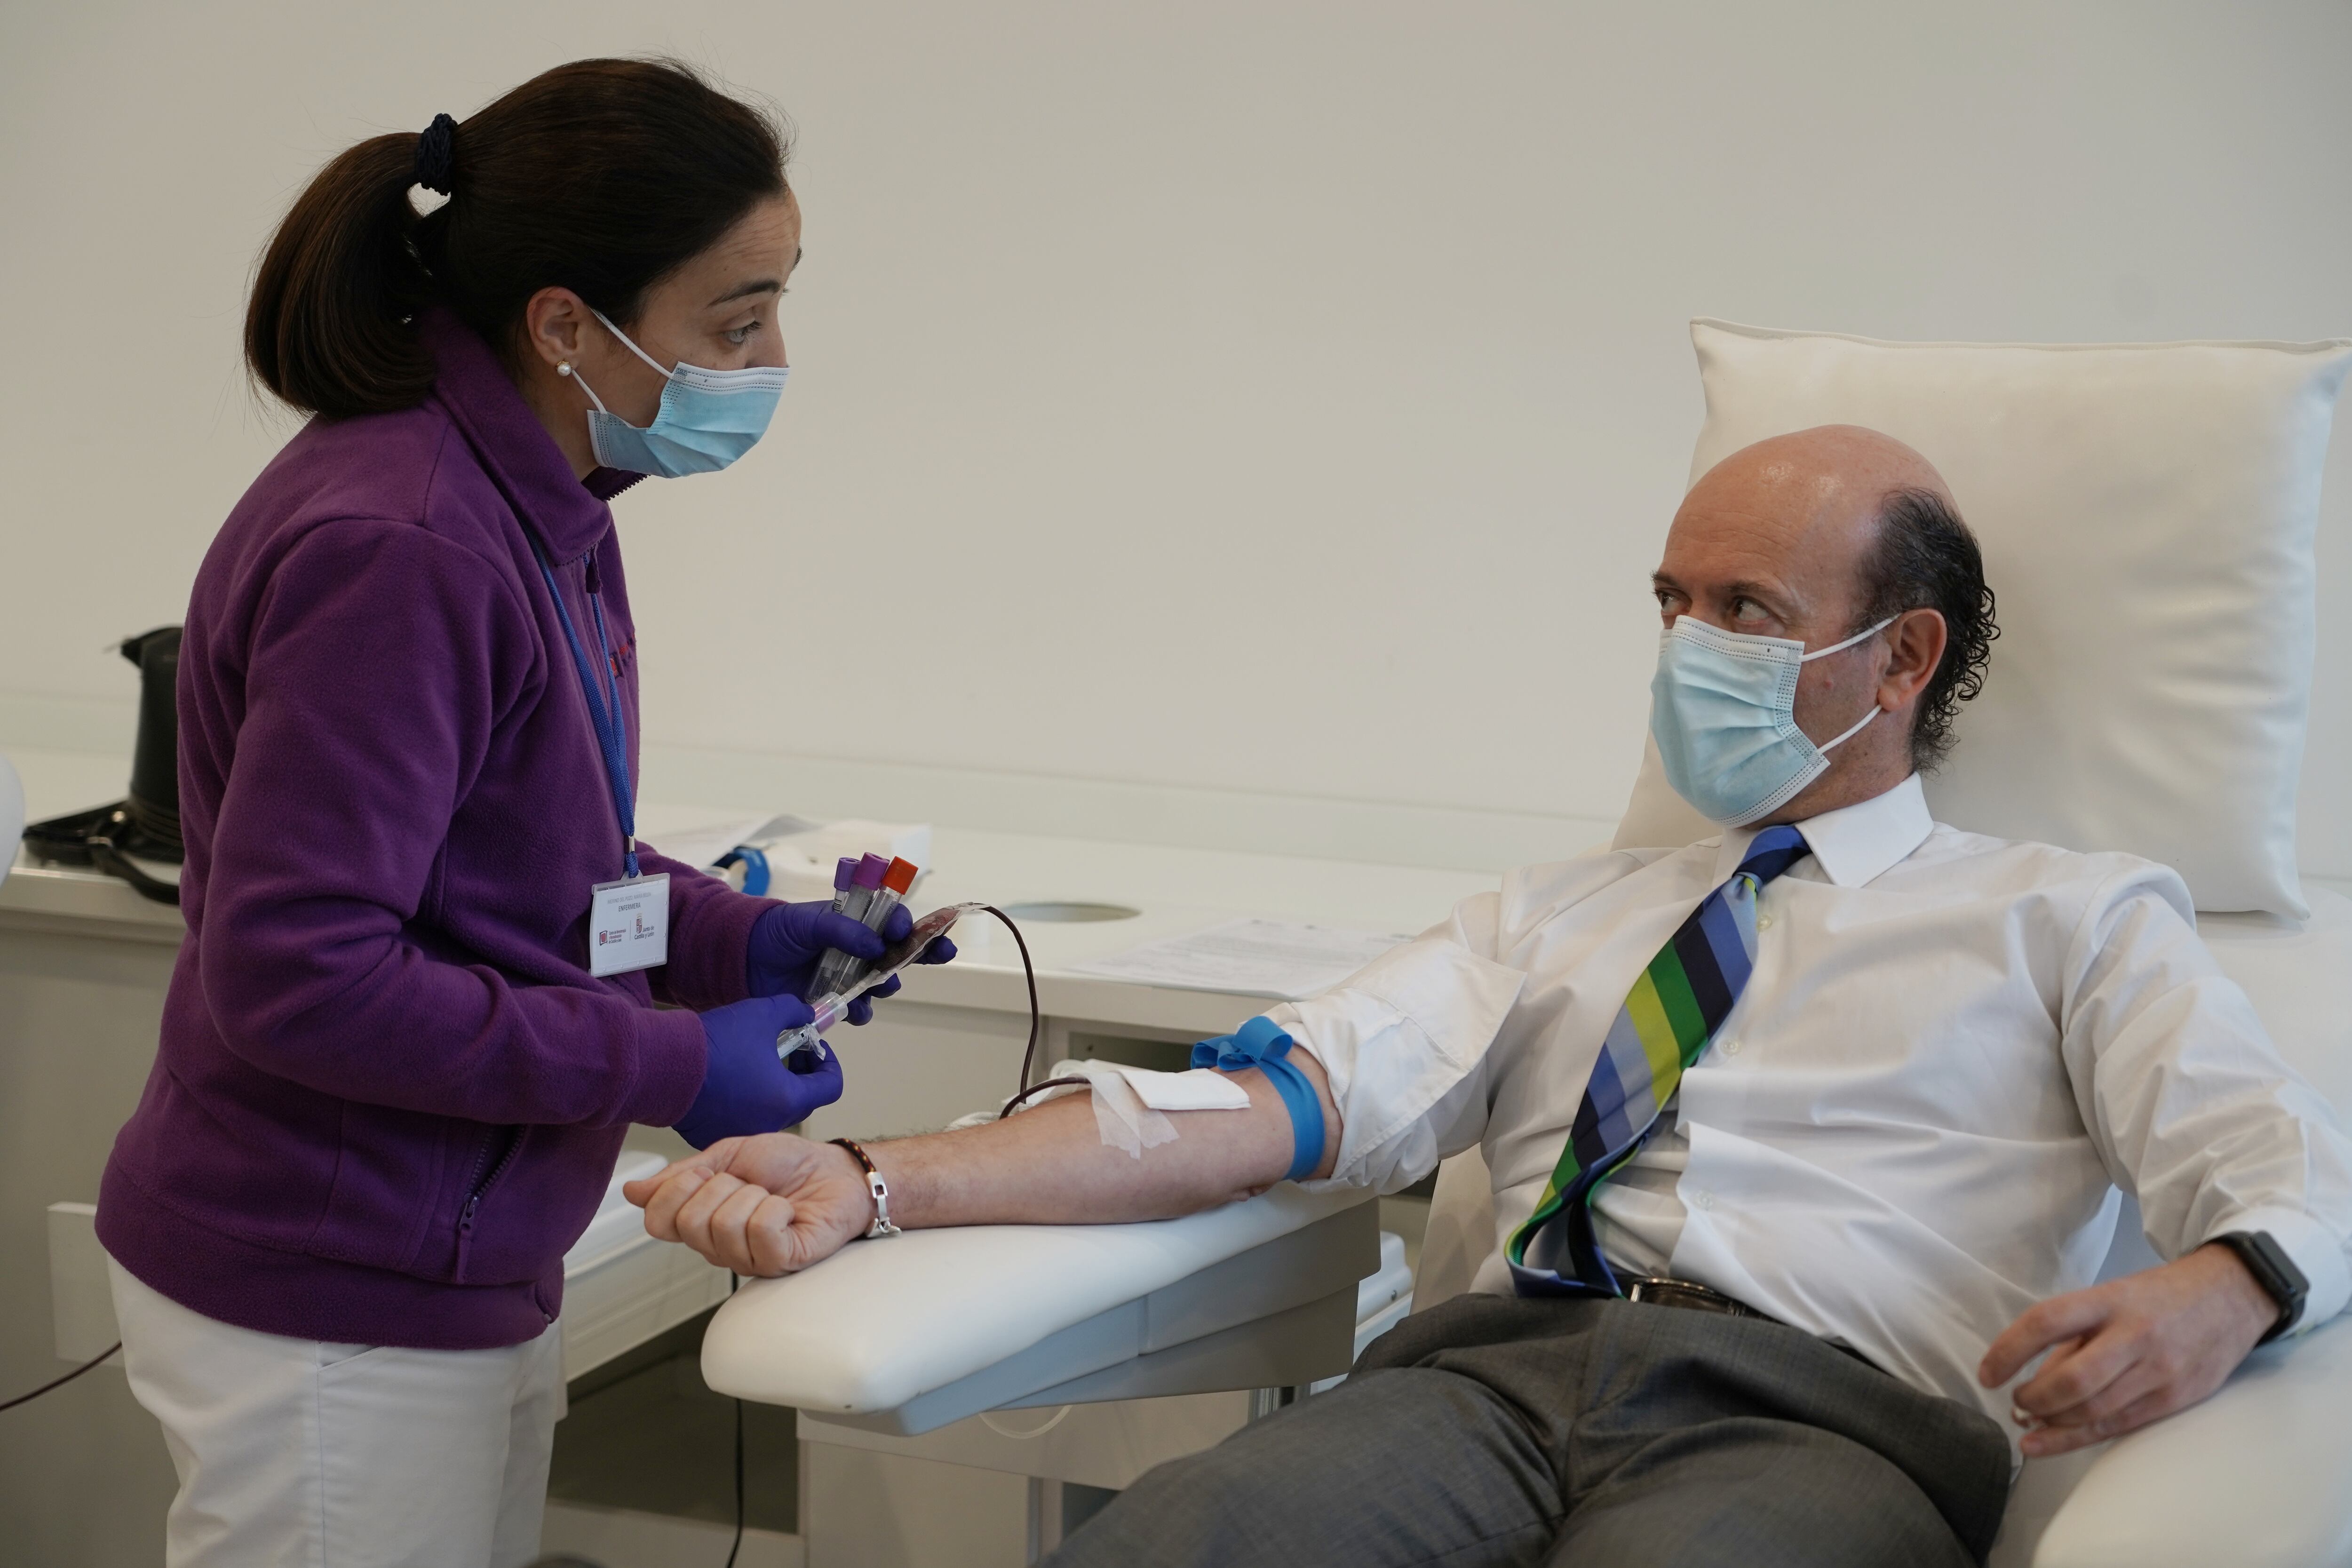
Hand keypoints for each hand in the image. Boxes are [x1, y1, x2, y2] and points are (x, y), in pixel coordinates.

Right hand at [624, 1133, 874, 1274]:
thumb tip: (632, 1191)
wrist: (837, 1170)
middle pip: (689, 1223)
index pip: (657, 1222)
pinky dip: (777, 1209)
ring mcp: (748, 1259)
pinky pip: (760, 1233)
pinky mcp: (780, 1263)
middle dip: (723, 1187)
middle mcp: (718, 1247)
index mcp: (701, 1222)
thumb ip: (681, 1176)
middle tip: (751, 1184)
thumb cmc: (789, 1165)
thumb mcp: (728, 1157)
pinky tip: (788, 1211)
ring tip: (773, 1197)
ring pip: (724, 1226)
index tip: (708, 1173)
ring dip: (753, 1196)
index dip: (677, 1189)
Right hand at [674, 994, 844, 1149]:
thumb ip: (794, 1011)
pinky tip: (732, 1076)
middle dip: (800, 1071)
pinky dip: (746, 1099)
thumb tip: (806, 1014)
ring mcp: (741, 1133)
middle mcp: (769, 1125)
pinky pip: (743, 1118)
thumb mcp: (764, 1013)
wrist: (660, 1065)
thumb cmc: (714, 1044)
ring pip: (772, 1109)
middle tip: (788, 1046)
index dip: (828, 1062)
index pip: (831, 1087)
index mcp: (787, 1100)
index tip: (813, 1046)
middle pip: (803, 1099)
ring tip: (756, 1058)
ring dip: (773, 1085)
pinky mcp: (715, 1135)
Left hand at [744, 901, 956, 1023]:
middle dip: (922, 953)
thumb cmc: (778, 931)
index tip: (907, 930)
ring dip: (887, 985)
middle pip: (901, 952)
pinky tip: (852, 1009)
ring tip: (879, 985)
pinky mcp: (834, 1001)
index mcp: (855, 922)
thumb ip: (842, 929)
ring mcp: (848, 976)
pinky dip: (860, 1011)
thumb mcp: (808, 921)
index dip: (907, 925)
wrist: (744, 960)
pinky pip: (859, 1010)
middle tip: (939, 953)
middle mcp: (858, 949)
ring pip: (883, 984)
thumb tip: (875, 944)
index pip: (891, 920)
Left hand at [1979, 1242, 2280, 1456]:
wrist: (2231, 1297)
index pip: (2047, 1322)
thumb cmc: (2160, 1297)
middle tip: (2014, 1400)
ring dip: (2051, 1421)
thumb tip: (2033, 1379)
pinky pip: (2119, 1426)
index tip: (1988, 1373)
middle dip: (2033, 1398)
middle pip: (2072, 1379)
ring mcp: (2159, 1371)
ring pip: (2094, 1410)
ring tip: (2028, 1420)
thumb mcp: (2111, 1296)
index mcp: (2111, 1301)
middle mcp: (2135, 1336)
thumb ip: (2074, 1335)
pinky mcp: (2175, 1398)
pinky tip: (2046, 1442)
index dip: (2009, 1350)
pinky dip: (2076, 1437)